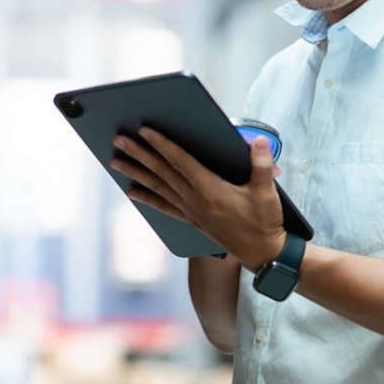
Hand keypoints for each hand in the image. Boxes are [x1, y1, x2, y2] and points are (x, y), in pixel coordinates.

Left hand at [110, 127, 286, 270]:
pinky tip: (132, 192)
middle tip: (118, 140)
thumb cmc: (264, 221)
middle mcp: (194, 200)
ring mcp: (190, 211)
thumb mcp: (267, 192)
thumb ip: (262, 164)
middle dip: (138, 154)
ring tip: (116, 161)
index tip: (144, 130)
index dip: (161, 144)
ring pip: (157, 187)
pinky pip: (163, 206)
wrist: (261, 253)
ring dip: (135, 173)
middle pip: (161, 171)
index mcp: (210, 189)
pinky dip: (146, 197)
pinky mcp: (191, 220)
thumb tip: (259, 140)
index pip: (180, 161)